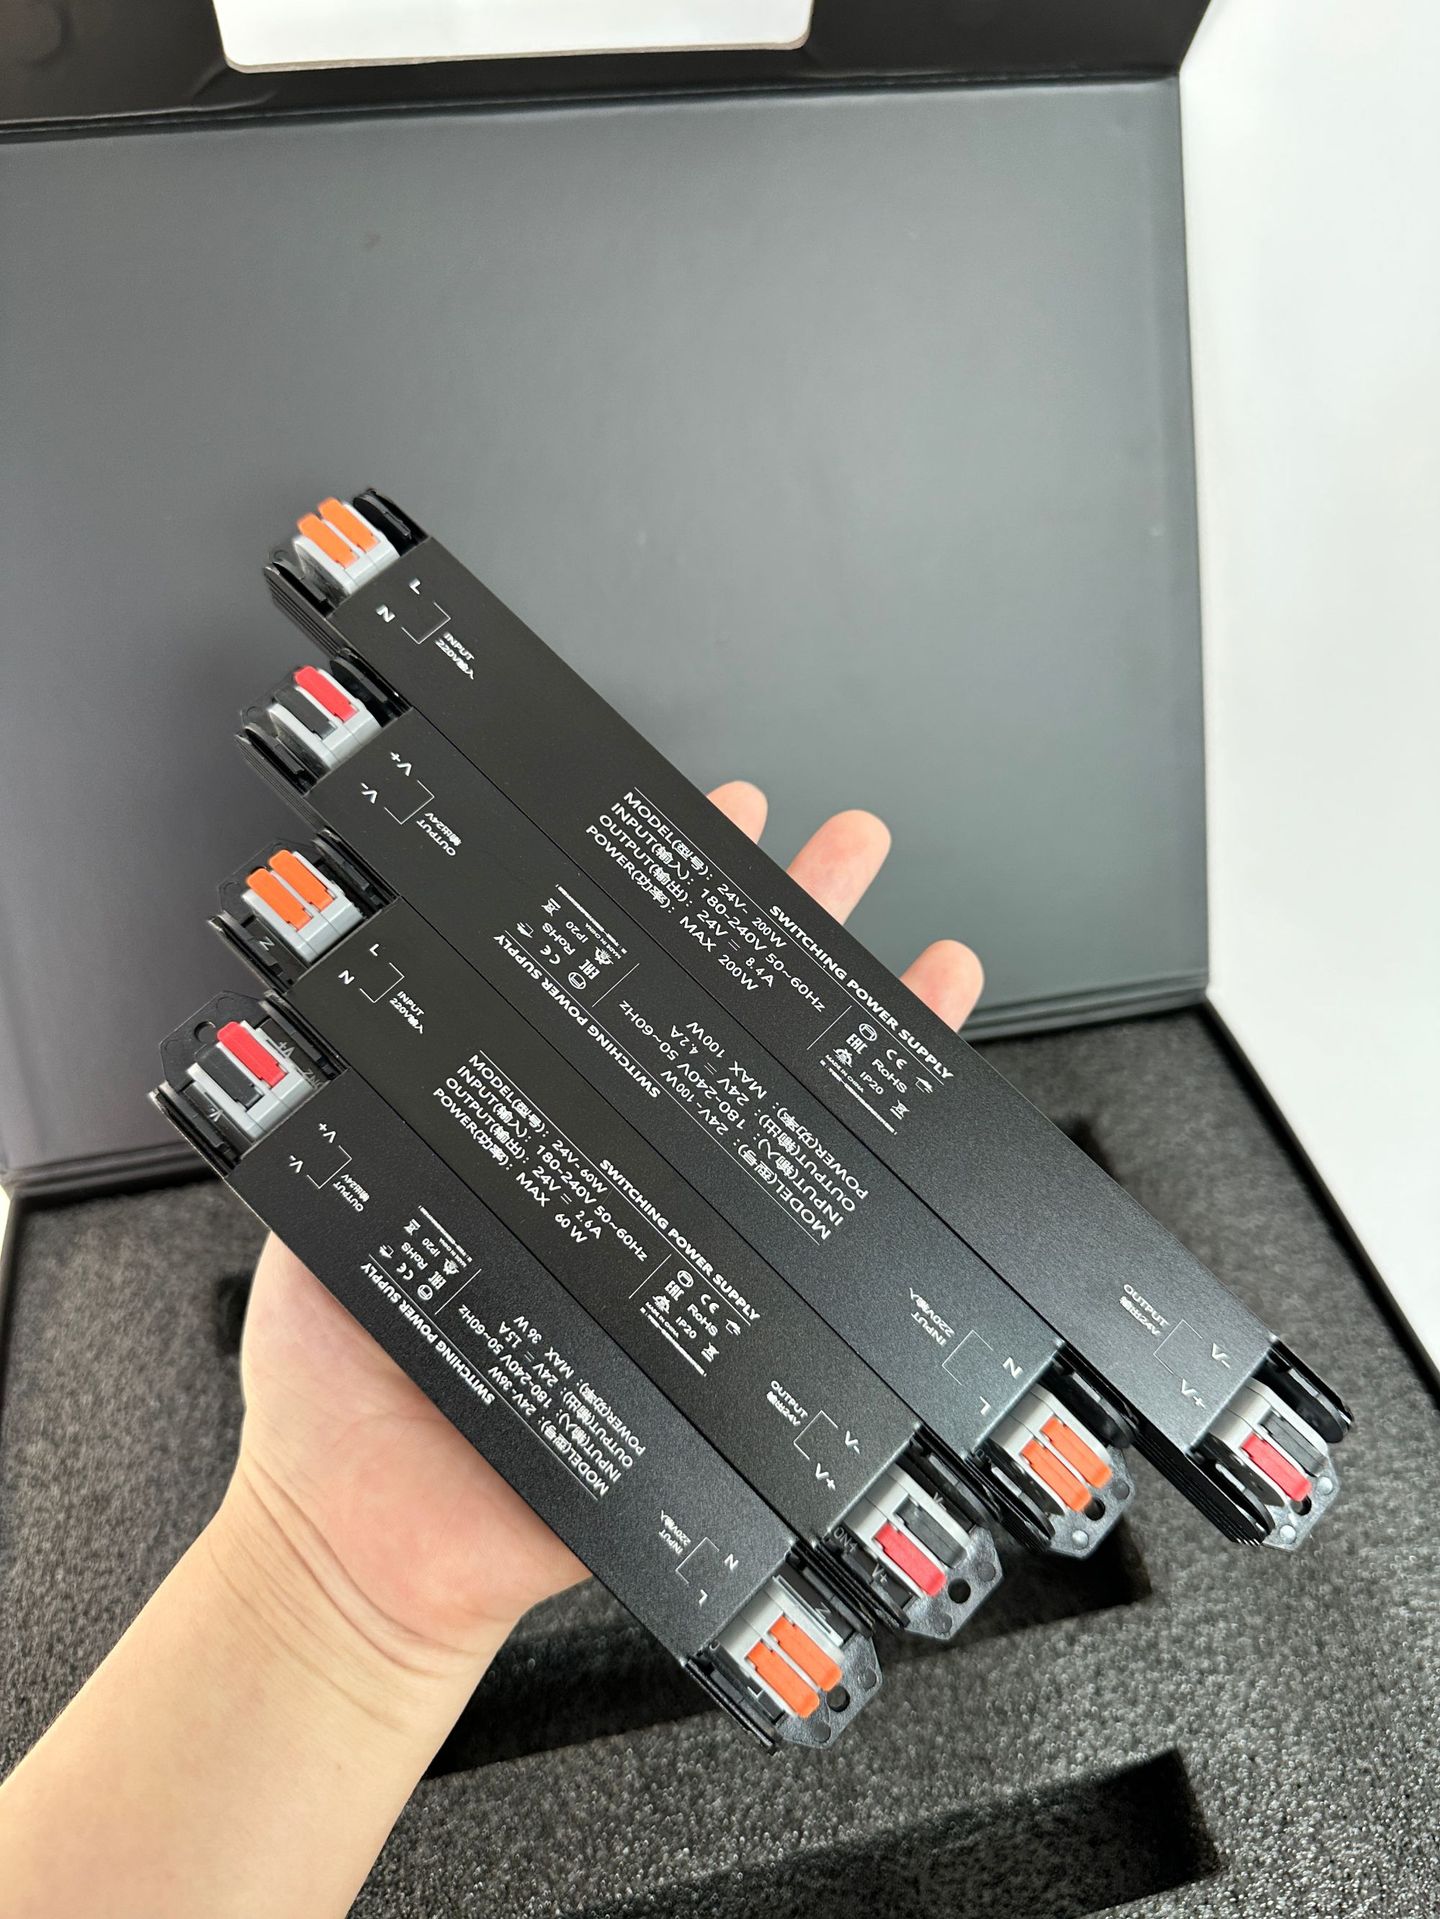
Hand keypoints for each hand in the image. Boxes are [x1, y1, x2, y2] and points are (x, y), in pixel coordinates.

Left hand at [229, 785, 983, 1664]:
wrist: (380, 1545)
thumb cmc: (340, 1394)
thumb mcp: (326, 1215)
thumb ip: (354, 1118)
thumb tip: (354, 1006)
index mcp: (543, 1133)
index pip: (618, 996)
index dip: (665, 906)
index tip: (704, 823)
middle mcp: (629, 1179)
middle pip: (722, 1034)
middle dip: (793, 926)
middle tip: (844, 845)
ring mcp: (692, 1252)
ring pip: (792, 1123)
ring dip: (867, 1028)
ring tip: (923, 952)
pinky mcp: (736, 1337)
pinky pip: (827, 1259)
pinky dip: (891, 1183)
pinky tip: (928, 1102)